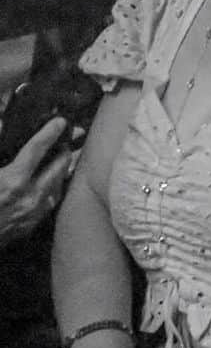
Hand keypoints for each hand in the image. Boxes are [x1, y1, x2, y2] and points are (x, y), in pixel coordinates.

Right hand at [0, 116, 71, 246]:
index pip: (37, 149)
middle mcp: (28, 197)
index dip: (50, 132)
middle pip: (58, 166)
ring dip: (64, 169)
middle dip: (65, 150)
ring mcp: (32, 213)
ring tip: (67, 156)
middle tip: (68, 138)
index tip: (60, 122)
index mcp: (13, 181)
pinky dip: (56, 188)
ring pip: (59, 185)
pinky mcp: (30, 225)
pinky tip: (55, 182)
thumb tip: (1, 124)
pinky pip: (52, 202)